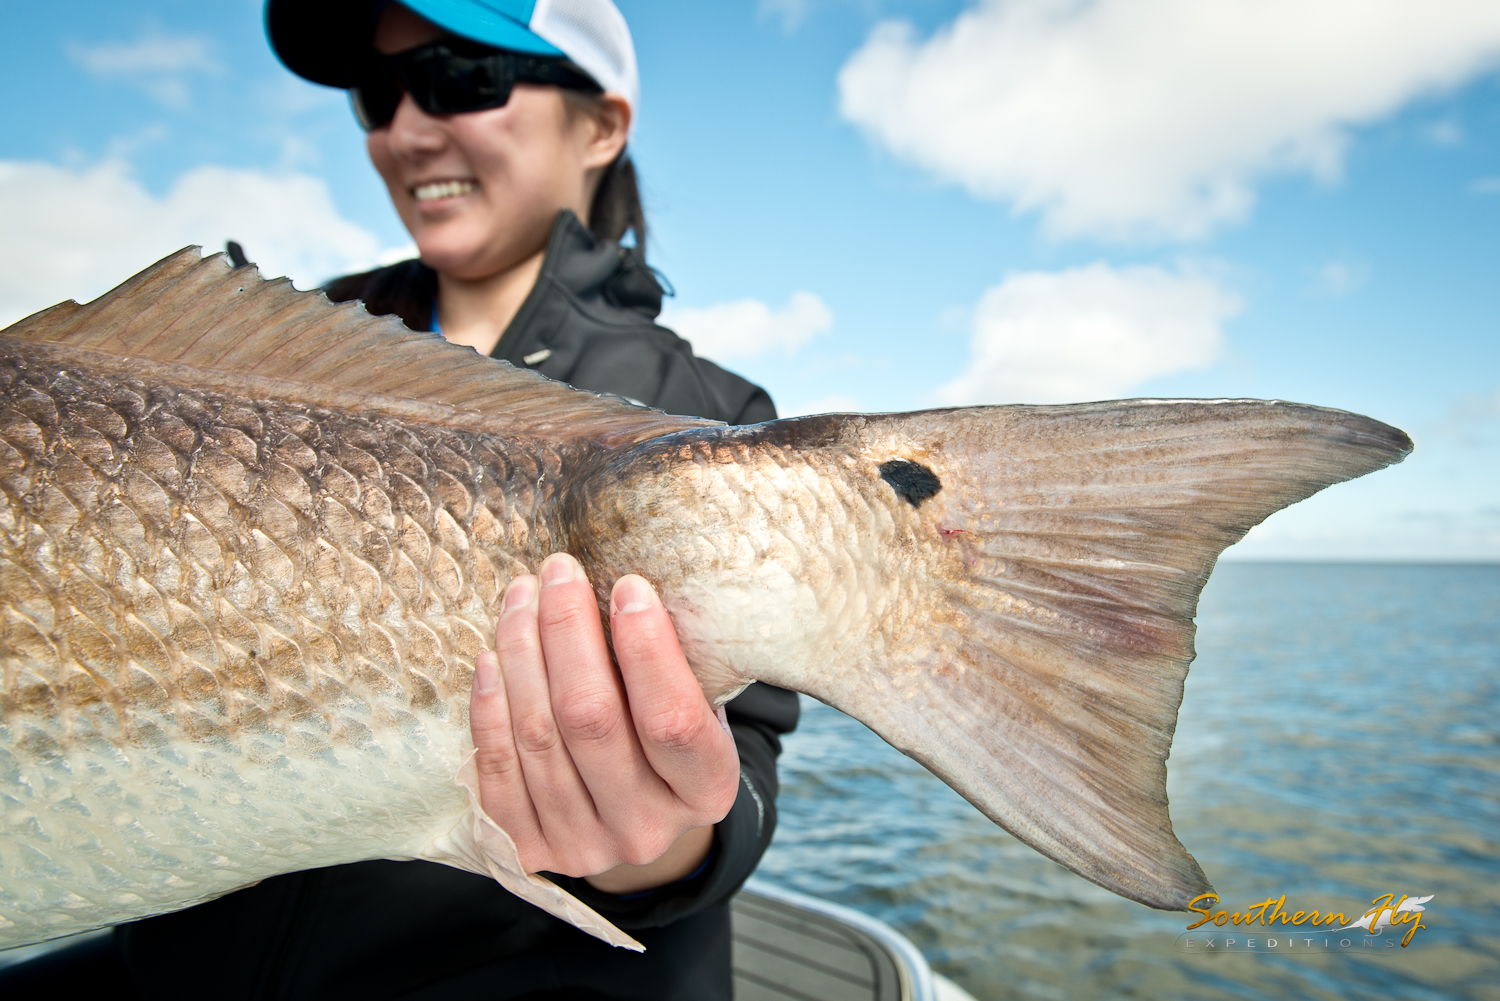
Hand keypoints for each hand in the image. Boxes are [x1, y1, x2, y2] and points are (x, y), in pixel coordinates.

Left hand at [469, 553, 740, 894]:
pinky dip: (490, 707)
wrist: (631, 816)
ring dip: (521, 653)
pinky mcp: (530, 849)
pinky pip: (497, 770)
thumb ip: (670, 666)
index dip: (647, 650)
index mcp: (706, 789)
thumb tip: (623, 587)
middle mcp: (647, 828)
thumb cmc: (663, 735)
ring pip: (537, 736)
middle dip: (568, 631)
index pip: (673, 720)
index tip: (627, 585)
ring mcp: (585, 845)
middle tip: (558, 571)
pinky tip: (491, 657)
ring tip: (520, 596)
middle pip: (590, 720)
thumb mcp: (696, 705)